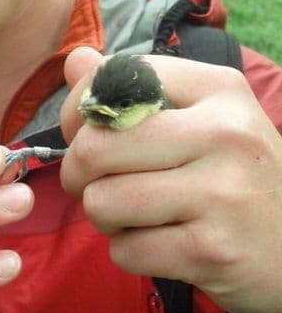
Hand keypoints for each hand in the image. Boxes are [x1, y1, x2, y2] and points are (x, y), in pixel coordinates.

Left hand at [60, 48, 281, 312]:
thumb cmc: (237, 172)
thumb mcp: (203, 115)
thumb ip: (133, 86)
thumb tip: (76, 60)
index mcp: (217, 88)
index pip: (113, 80)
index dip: (80, 111)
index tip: (88, 133)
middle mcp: (223, 133)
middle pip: (95, 147)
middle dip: (78, 173)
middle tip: (96, 183)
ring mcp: (221, 194)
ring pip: (102, 203)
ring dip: (104, 216)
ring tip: (134, 214)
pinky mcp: (213, 251)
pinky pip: (125, 251)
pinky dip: (129, 252)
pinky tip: (159, 244)